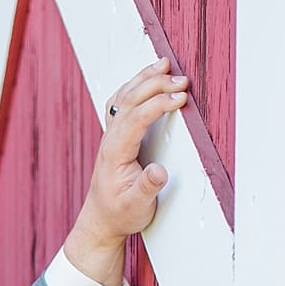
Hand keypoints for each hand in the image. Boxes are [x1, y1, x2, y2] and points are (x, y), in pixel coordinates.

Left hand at [63, 59, 189, 285]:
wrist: (101, 221)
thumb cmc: (121, 214)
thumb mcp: (137, 207)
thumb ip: (148, 188)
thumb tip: (159, 171)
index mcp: (114, 153)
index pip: (135, 119)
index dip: (158, 105)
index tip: (181, 98)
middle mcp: (109, 140)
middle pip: (129, 102)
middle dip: (155, 85)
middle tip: (183, 78)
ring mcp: (110, 137)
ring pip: (123, 99)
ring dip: (143, 79)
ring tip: (164, 63)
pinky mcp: (116, 137)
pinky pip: (122, 104)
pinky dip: (134, 87)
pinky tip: (146, 79)